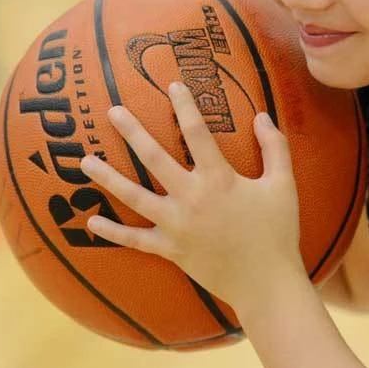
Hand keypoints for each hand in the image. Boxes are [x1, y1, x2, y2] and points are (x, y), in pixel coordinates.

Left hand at [79, 82, 304, 313]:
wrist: (266, 283)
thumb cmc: (277, 232)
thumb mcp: (283, 185)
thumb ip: (274, 147)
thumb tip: (262, 115)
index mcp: (219, 179)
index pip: (197, 132)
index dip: (184, 106)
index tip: (173, 84)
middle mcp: (192, 198)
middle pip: (154, 158)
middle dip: (132, 132)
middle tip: (112, 111)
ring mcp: (176, 225)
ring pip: (134, 196)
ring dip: (108, 177)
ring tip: (85, 161)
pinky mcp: (170, 250)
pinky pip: (135, 240)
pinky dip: (112, 232)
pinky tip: (91, 221)